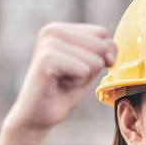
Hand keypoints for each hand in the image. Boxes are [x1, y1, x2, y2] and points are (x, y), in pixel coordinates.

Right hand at [4, 22, 115, 139]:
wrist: (36, 116)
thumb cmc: (63, 92)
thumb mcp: (89, 68)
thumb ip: (104, 52)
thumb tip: (109, 51)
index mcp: (61, 28)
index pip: (101, 34)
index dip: (97, 57)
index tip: (75, 69)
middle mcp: (52, 30)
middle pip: (101, 46)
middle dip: (91, 69)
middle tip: (68, 78)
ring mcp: (48, 43)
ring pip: (94, 59)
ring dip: (83, 78)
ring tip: (63, 82)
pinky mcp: (47, 59)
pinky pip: (84, 70)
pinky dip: (77, 84)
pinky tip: (58, 85)